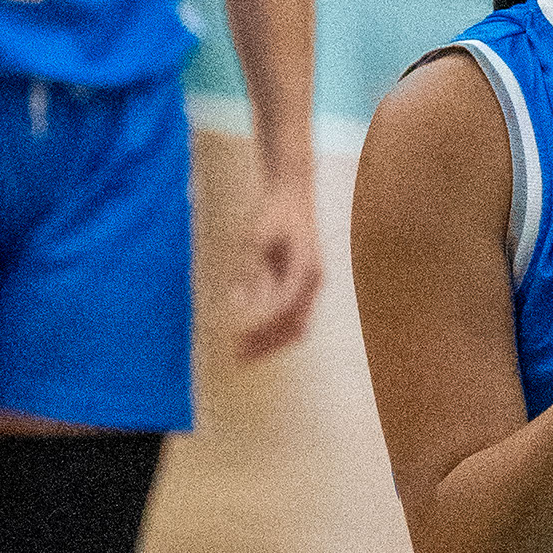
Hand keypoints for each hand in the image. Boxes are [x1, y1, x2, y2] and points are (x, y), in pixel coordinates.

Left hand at [229, 170, 323, 361]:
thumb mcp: (254, 236)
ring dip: (272, 343)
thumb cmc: (272, 213)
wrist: (293, 195)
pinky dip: (277, 333)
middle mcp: (315, 281)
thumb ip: (249, 270)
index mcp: (306, 267)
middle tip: (237, 357)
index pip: (285, 306)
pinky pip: (296, 320)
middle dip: (267, 343)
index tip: (238, 335)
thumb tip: (237, 302)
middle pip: (295, 325)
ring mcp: (313, 286)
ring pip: (298, 327)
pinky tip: (255, 339)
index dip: (262, 324)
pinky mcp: (307, 288)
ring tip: (244, 354)